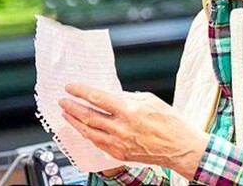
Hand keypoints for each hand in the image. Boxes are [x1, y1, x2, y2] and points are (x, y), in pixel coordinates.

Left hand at [59, 84, 209, 179]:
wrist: (179, 147)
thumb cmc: (169, 122)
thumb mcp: (150, 100)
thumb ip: (128, 97)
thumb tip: (110, 96)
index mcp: (129, 110)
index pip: (98, 98)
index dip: (81, 92)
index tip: (71, 87)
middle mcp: (121, 127)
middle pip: (88, 116)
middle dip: (72, 107)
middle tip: (63, 101)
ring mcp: (119, 143)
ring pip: (89, 131)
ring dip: (75, 122)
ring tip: (66, 115)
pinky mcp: (120, 154)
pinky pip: (97, 143)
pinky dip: (87, 135)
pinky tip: (82, 129)